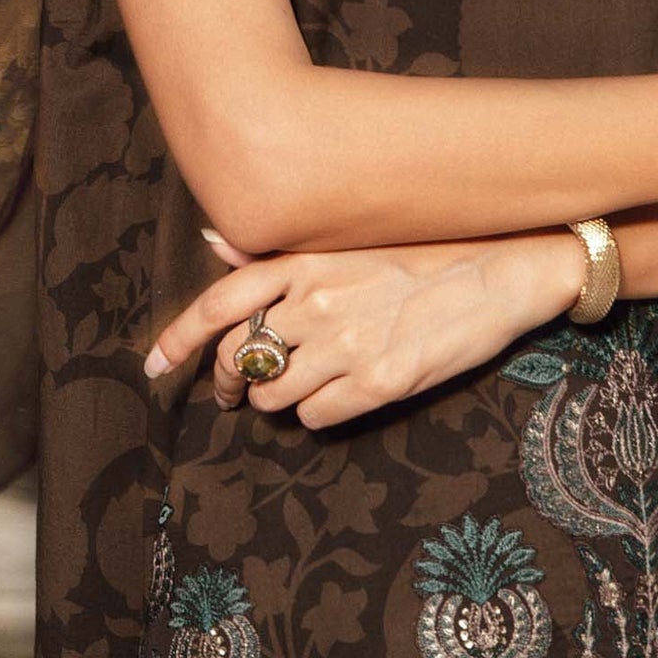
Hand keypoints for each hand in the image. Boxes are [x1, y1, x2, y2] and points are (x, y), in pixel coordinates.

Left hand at [143, 227, 585, 426]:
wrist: (502, 270)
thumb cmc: (425, 250)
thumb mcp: (349, 239)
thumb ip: (279, 251)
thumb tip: (213, 239)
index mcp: (306, 261)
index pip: (219, 303)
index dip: (178, 338)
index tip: (155, 365)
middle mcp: (317, 303)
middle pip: (238, 359)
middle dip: (228, 381)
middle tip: (235, 390)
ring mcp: (346, 346)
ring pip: (273, 396)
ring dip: (277, 398)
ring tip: (304, 383)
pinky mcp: (377, 384)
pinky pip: (315, 418)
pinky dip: (318, 413)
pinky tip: (341, 392)